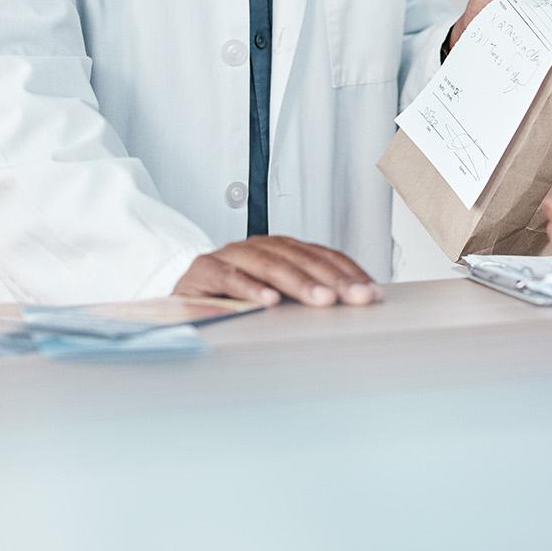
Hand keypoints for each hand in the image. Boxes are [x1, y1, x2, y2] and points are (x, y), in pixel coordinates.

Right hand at [173, 237, 381, 307]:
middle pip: (301, 258)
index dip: (348, 272)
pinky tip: (268, 302)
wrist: (180, 295)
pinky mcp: (203, 271)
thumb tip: (353, 303)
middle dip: (332, 278)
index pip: (321, 255)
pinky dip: (250, 288)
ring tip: (322, 300)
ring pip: (269, 264)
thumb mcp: (275, 295)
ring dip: (298, 282)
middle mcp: (258, 247)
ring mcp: (231, 256)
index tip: (371, 293)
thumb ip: (305, 294)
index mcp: (280, 249)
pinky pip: (229, 277)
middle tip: (356, 297)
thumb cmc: (232, 298)